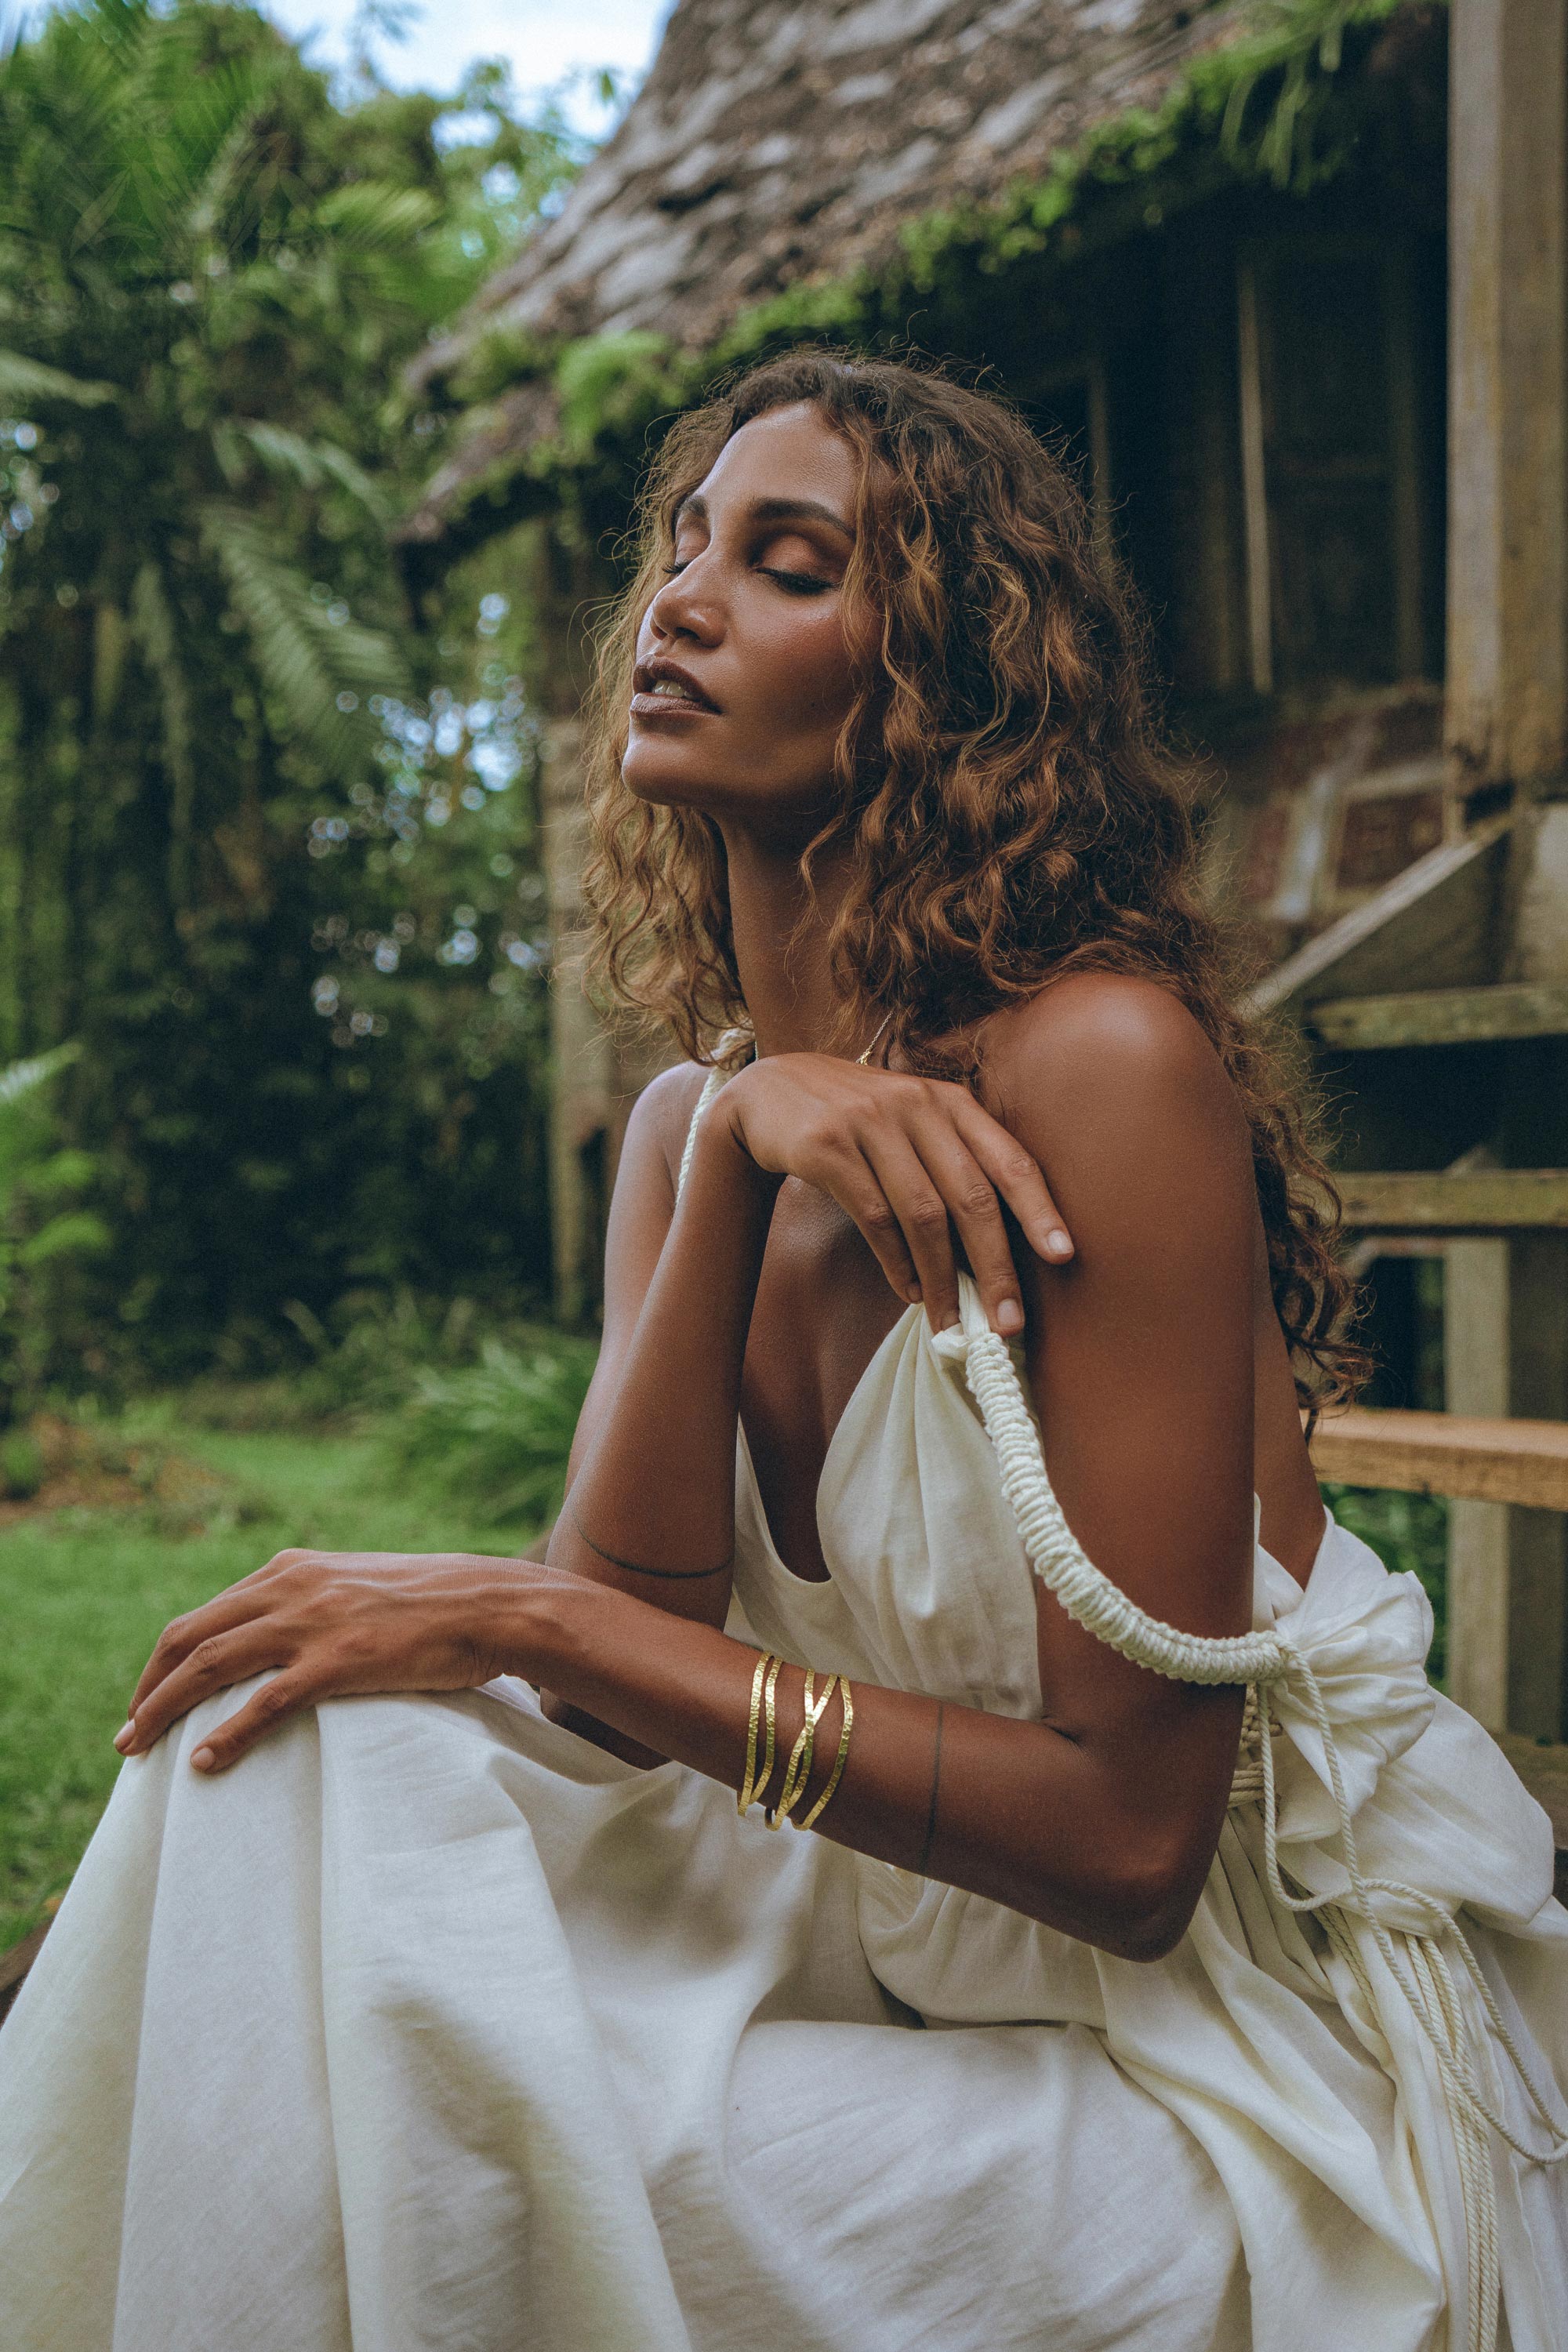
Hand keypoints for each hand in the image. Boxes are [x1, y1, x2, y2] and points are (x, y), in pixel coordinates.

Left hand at [114, 1548, 564, 1772]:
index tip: (147, 1700)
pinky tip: (203, 1762)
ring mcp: (312, 1623)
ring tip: (138, 1749)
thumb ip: (311, 1600)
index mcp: (290, 1569)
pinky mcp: (340, 1660)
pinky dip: (225, 1734)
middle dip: (148, 1689)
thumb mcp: (356, 1584)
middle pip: (189, 1638)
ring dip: (164, 1710)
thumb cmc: (431, 1602)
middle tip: (128, 1735)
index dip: (164, 1662)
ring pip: (211, 1666)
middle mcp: (289, 1587)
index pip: (204, 1616)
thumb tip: (280, 1636)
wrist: (488, 1602)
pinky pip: (265, 1702)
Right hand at [708, 1052, 1071, 1335]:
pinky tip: (909, 1290)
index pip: (1010, 1159)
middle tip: (1008, 1322)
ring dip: (941, 1279)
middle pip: (972, 1196)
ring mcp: (871, 1122)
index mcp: (950, 1101)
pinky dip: (897, 1263)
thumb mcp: (912, 1122)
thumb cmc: (857, 1121)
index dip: (1039, 1209)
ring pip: (924, 1215)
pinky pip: (875, 1218)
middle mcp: (918, 1104)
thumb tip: (994, 1257)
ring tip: (950, 1322)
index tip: (1064, 1255)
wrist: (768, 1093)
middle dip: (995, 1267)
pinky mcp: (828, 1145)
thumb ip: (952, 1166)